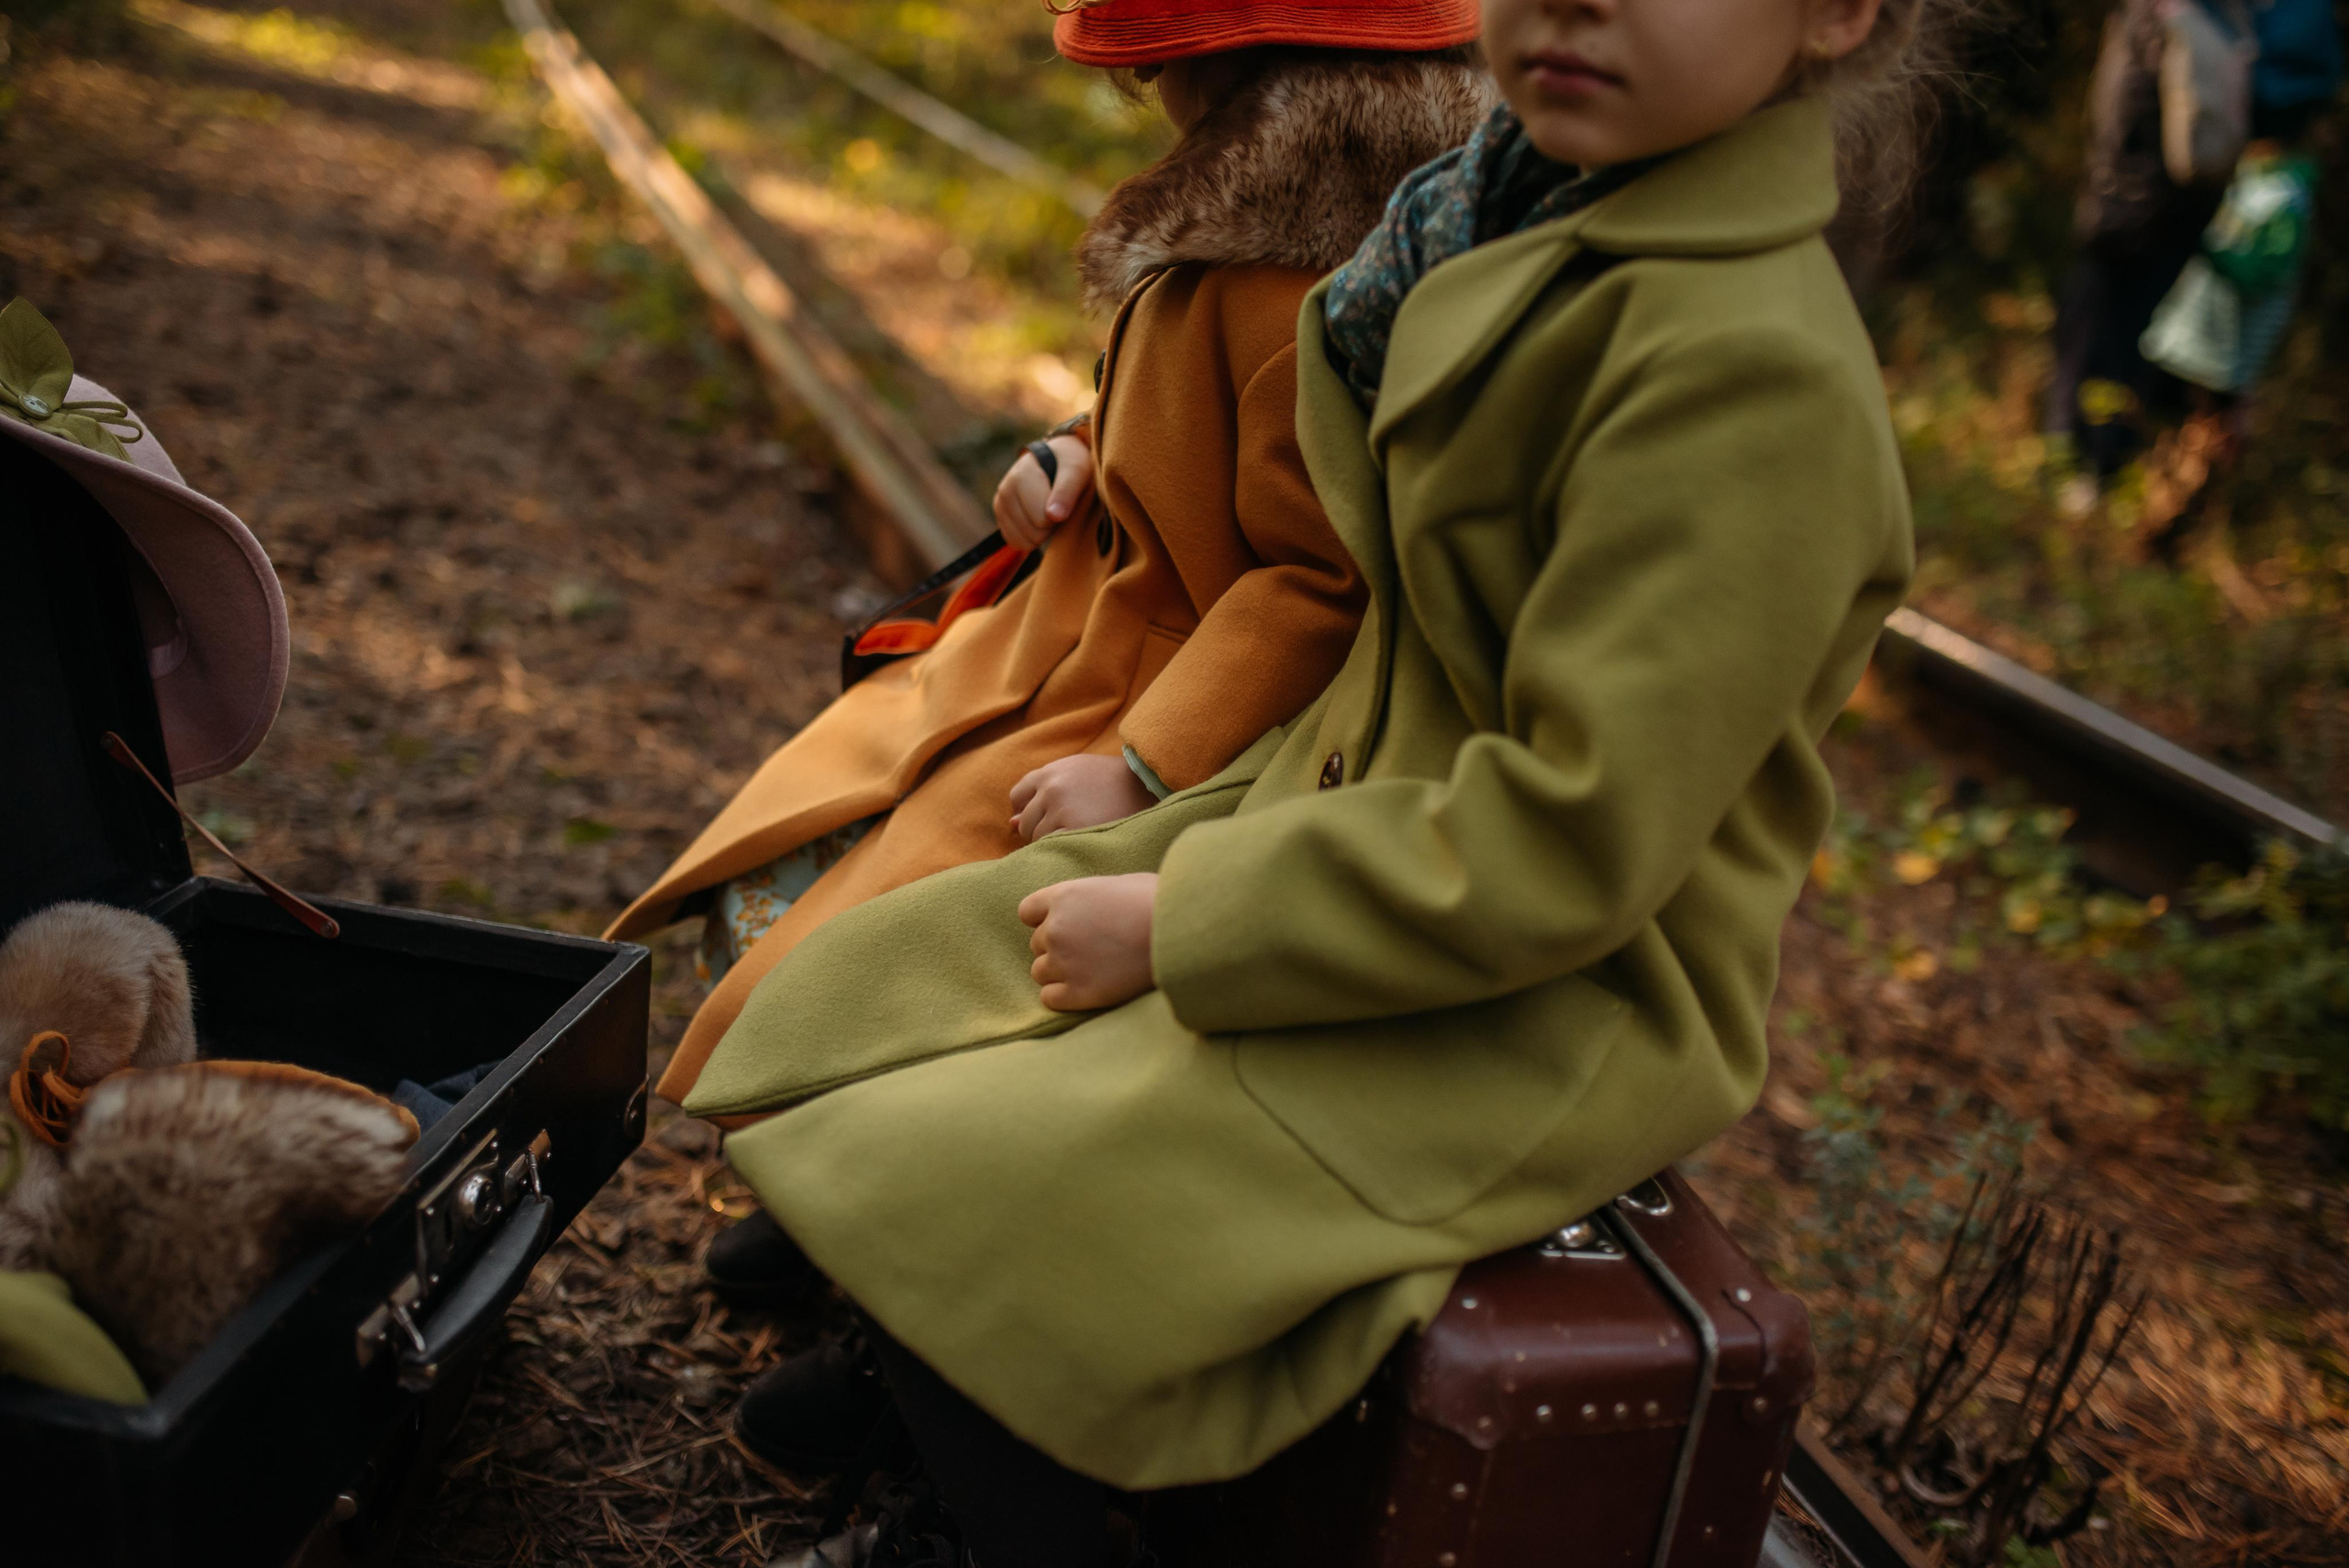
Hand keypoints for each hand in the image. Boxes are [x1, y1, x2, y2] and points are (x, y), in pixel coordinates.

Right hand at [992, 434, 1094, 549]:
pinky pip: (1015, 542)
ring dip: (1042, 532)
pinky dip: (1031, 537)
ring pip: (1023, 542)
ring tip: (1048, 509)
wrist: (1057, 458)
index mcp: (1021, 477)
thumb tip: (1053, 516)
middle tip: (1058, 505)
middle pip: (1034, 533)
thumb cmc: (1069, 464)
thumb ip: (1066, 491)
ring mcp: (1000, 505)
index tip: (1065, 497)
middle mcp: (1005, 490)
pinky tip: (1038, 518)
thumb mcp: (1076, 470)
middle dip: (1051, 525)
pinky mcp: (1000, 517)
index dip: (1060, 515)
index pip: (1043, 520)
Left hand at [1009, 753, 1157, 842]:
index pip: (1018, 796)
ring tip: (1078, 834)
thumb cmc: (1112, 782)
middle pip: (1026, 820)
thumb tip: (1011, 823)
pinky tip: (1080, 842)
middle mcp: (1051, 787)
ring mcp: (1061, 808)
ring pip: (1036, 837)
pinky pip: (1052, 846)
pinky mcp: (1074, 828)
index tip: (1046, 818)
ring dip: (1051, 841)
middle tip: (1068, 830)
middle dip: (1039, 829)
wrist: (1147, 785)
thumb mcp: (1076, 774)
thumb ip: (1043, 792)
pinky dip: (1062, 848)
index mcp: (1050, 771)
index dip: (1028, 810)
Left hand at [1018, 874, 1156, 1011]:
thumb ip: (1094, 896)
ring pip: (1040, 972)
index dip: (1045, 919)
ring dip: (1059, 972)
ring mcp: (1064, 962)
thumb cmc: (1159, 902)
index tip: (1066, 925)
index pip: (1027, 911)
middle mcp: (1055, 929)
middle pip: (1037, 944)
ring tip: (1091, 969)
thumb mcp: (1122, 883)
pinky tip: (1087, 988)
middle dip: (1059, 946)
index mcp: (1064, 897)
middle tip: (1091, 949)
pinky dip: (1063, 996)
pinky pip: (1049, 998)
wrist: (1178, 935)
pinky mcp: (1078, 993)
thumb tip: (1097, 904)